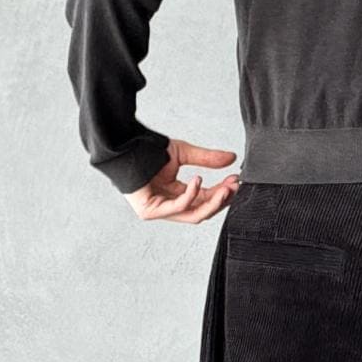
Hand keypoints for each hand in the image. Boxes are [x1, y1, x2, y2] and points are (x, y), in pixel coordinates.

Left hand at [126, 140, 240, 221]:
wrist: (125, 146)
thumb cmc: (149, 151)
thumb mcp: (184, 153)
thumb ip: (207, 159)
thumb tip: (232, 158)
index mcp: (178, 194)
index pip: (205, 199)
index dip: (222, 192)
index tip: (237, 181)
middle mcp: (170, 206)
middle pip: (203, 211)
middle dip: (221, 200)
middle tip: (235, 186)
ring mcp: (160, 211)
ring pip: (194, 215)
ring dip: (213, 202)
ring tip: (226, 188)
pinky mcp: (150, 212)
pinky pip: (177, 208)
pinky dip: (191, 195)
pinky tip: (198, 180)